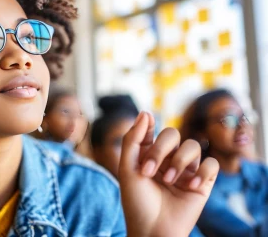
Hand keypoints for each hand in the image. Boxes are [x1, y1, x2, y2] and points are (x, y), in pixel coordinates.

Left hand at [119, 112, 218, 236]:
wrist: (152, 230)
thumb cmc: (136, 202)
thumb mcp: (127, 168)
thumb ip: (133, 139)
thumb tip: (145, 112)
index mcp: (148, 155)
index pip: (153, 131)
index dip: (149, 128)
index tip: (147, 128)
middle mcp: (168, 159)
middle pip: (173, 134)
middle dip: (161, 149)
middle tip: (148, 171)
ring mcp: (186, 170)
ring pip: (193, 146)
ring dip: (179, 161)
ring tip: (169, 181)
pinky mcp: (203, 183)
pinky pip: (211, 164)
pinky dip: (202, 172)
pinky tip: (191, 186)